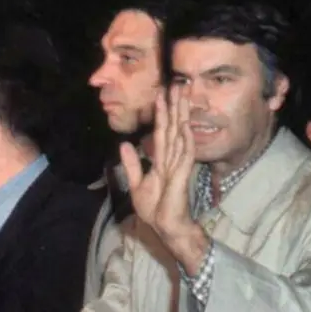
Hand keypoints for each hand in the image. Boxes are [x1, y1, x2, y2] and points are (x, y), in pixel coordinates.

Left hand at [121, 86, 197, 241]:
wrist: (165, 227)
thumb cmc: (156, 209)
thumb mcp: (137, 183)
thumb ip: (133, 164)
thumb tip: (125, 144)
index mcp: (162, 160)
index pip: (162, 131)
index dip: (162, 113)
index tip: (161, 93)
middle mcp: (172, 159)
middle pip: (174, 127)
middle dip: (175, 106)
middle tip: (178, 84)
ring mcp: (179, 166)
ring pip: (180, 134)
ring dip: (181, 115)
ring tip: (182, 96)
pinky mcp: (182, 175)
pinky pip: (185, 154)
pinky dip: (185, 139)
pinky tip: (185, 125)